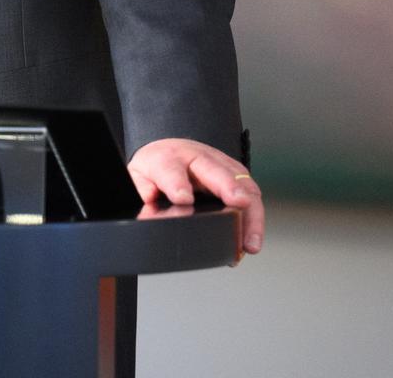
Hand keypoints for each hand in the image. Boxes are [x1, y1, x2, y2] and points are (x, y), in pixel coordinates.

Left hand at [128, 137, 264, 257]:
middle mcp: (198, 157)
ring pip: (242, 183)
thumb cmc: (155, 168)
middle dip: (229, 186)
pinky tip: (250, 239)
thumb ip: (142, 190)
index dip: (177, 184)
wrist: (169, 151)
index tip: (183, 199)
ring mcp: (220, 164)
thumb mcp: (138, 177)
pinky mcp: (235, 175)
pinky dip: (254, 217)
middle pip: (216, 170)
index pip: (171, 169)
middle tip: (239, 204)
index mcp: (168, 158)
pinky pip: (250, 193)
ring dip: (250, 212)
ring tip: (249, 241)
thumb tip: (150, 203)